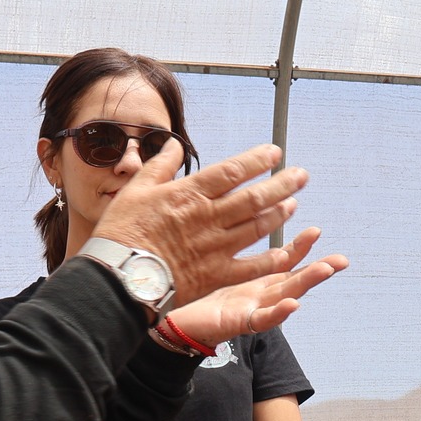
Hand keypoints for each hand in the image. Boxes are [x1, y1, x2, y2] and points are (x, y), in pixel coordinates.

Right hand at [90, 142, 309, 307]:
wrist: (119, 277)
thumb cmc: (122, 231)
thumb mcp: (136, 189)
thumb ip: (159, 165)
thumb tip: (172, 143)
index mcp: (190, 194)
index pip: (233, 171)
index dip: (257, 160)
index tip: (275, 153)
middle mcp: (209, 218)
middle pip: (254, 197)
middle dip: (281, 184)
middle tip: (300, 176)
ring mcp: (215, 247)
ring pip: (257, 227)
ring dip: (279, 214)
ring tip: (293, 204)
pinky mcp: (216, 274)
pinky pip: (251, 266)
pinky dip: (270, 259)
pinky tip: (285, 252)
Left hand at [168, 227, 347, 346]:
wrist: (168, 320)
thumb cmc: (185, 290)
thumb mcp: (207, 256)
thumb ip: (218, 233)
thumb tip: (219, 201)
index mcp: (250, 276)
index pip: (281, 259)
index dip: (300, 247)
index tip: (316, 231)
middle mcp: (255, 293)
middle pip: (292, 278)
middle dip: (317, 269)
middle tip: (340, 259)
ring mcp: (249, 308)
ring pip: (285, 296)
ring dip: (306, 284)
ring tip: (326, 271)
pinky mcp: (236, 323)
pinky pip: (261, 320)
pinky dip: (278, 313)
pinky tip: (292, 305)